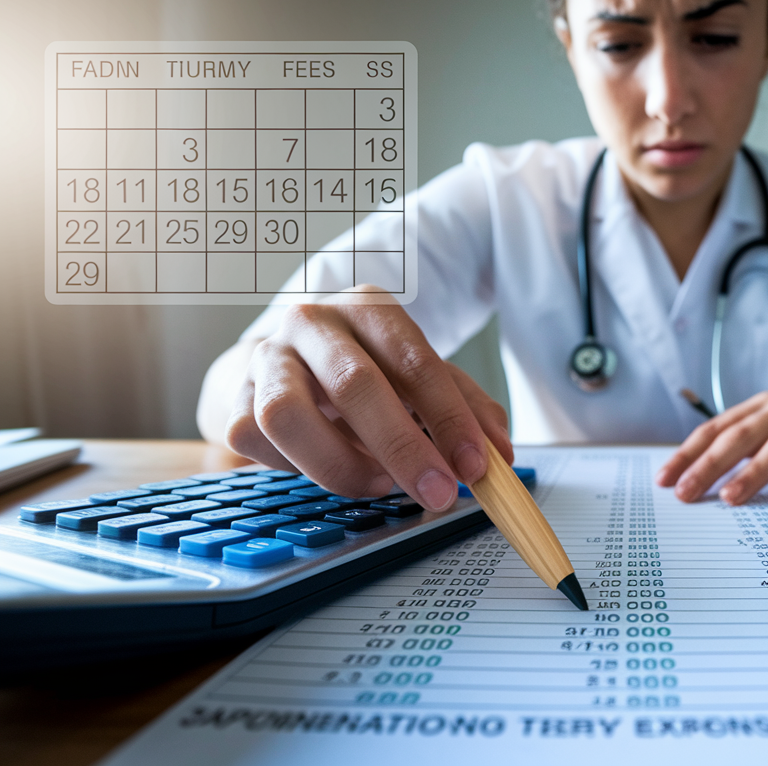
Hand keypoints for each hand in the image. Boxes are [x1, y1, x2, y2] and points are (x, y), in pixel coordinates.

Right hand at [223, 288, 510, 511]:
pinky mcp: (232, 398)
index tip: (476, 465)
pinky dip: (299, 469)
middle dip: (403, 449)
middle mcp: (312, 324)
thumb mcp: (420, 378)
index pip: (414, 360)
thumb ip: (466, 409)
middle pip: (354, 385)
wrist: (283, 363)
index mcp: (369, 309)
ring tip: (377, 483)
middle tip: (437, 494)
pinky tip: (330, 469)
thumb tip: (500, 453)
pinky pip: (256, 442)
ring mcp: (265, 358)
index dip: (449, 418)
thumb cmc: (364, 371)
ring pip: (287, 415)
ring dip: (340, 464)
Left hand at [655, 391, 767, 504]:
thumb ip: (745, 450)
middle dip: (711, 464)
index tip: (665, 480)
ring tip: (733, 498)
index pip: (718, 428)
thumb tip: (698, 481)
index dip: (689, 453)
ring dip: (755, 470)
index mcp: (762, 406)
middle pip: (743, 434)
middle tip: (688, 493)